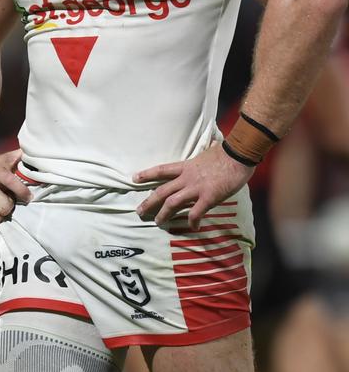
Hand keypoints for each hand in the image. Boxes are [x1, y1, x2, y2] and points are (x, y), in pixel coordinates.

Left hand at [134, 142, 253, 229]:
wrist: (238, 155)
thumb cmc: (226, 152)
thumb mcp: (206, 152)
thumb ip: (202, 155)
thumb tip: (210, 143)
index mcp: (185, 166)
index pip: (161, 170)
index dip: (146, 174)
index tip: (134, 178)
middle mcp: (187, 177)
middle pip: (162, 191)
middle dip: (149, 202)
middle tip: (139, 211)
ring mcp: (196, 188)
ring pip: (173, 203)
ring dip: (164, 214)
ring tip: (158, 222)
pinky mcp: (209, 197)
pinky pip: (196, 212)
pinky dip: (192, 221)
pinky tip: (193, 227)